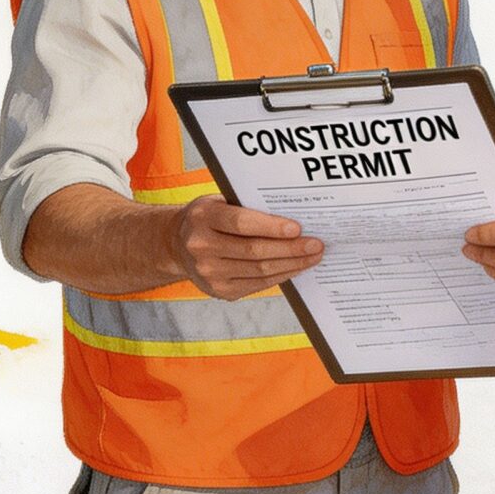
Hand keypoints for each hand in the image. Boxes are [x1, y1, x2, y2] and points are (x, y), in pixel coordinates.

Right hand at [176, 196, 321, 299]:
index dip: (272, 227)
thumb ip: (247, 208)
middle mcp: (201, 246)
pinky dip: (281, 276)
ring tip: (312, 256)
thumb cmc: (209, 218)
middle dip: (291, 248)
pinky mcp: (219, 290)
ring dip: (291, 264)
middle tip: (316, 244)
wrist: (178, 244)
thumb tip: (292, 221)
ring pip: (260, 270)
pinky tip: (295, 267)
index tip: (297, 228)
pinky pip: (258, 284)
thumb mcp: (219, 202)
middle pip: (254, 251)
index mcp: (202, 217)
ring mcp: (209, 272)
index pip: (242, 223)